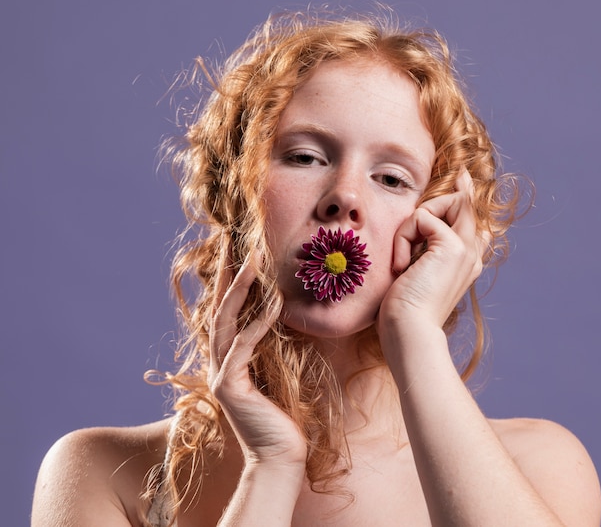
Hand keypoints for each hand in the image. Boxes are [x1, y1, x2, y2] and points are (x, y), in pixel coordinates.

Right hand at [209, 251, 306, 469]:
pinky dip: (258, 323)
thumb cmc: (283, 415)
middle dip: (228, 274)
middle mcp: (218, 361)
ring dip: (240, 289)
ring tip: (254, 261)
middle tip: (239, 242)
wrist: (280, 457)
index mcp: (228, 356)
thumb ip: (269, 345)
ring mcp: (221, 374)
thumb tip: (280, 311)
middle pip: (219, 307)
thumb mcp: (276, 370)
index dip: (230, 279)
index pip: (227, 310)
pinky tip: (274, 304)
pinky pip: (243, 346)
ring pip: (225, 321)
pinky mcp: (230, 387)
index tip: (238, 250)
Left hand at [378, 169, 488, 340]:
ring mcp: (466, 248)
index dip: (468, 196)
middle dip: (432, 205)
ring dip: (413, 225)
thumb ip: (422, 251)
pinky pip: (423, 218)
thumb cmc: (404, 309)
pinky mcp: (453, 246)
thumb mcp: (413, 274)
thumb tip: (417, 228)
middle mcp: (472, 253)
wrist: (409, 331)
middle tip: (407, 244)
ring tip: (403, 259)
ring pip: (446, 204)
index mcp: (467, 261)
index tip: (464, 176)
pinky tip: (401, 265)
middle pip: (464, 203)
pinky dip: (404, 237)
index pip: (475, 219)